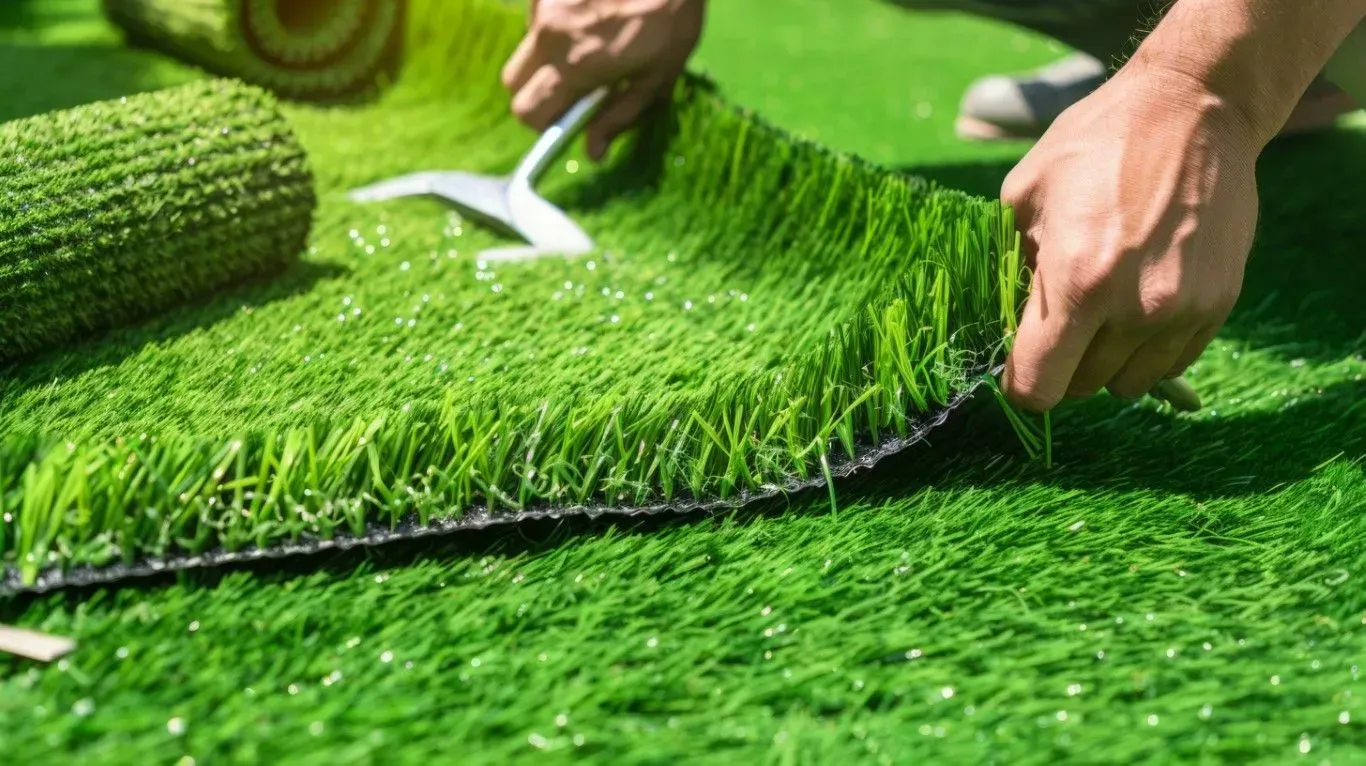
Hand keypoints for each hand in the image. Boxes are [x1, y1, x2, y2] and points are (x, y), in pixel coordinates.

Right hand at [501, 0, 705, 159]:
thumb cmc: (673, 16)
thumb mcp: (659, 74)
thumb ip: (621, 115)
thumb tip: (593, 151)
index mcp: (577, 65)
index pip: (528, 110)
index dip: (543, 122)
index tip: (567, 117)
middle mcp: (549, 33)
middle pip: (512, 81)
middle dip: (535, 91)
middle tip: (571, 86)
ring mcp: (543, 2)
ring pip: (527, 45)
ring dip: (548, 54)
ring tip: (591, 40)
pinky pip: (539, 15)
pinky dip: (558, 25)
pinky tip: (591, 13)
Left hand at [999, 64, 1263, 411]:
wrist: (1196, 108)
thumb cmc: (1098, 143)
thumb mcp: (1026, 196)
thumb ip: (1012, 267)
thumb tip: (1004, 320)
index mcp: (1077, 283)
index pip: (1038, 387)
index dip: (1019, 384)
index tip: (1016, 366)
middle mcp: (1134, 309)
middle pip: (1080, 388)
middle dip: (1060, 365)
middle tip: (1059, 320)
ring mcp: (1182, 312)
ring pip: (1126, 384)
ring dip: (1105, 361)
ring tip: (1101, 309)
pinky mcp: (1217, 305)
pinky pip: (1169, 364)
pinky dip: (1146, 350)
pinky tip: (1138, 303)